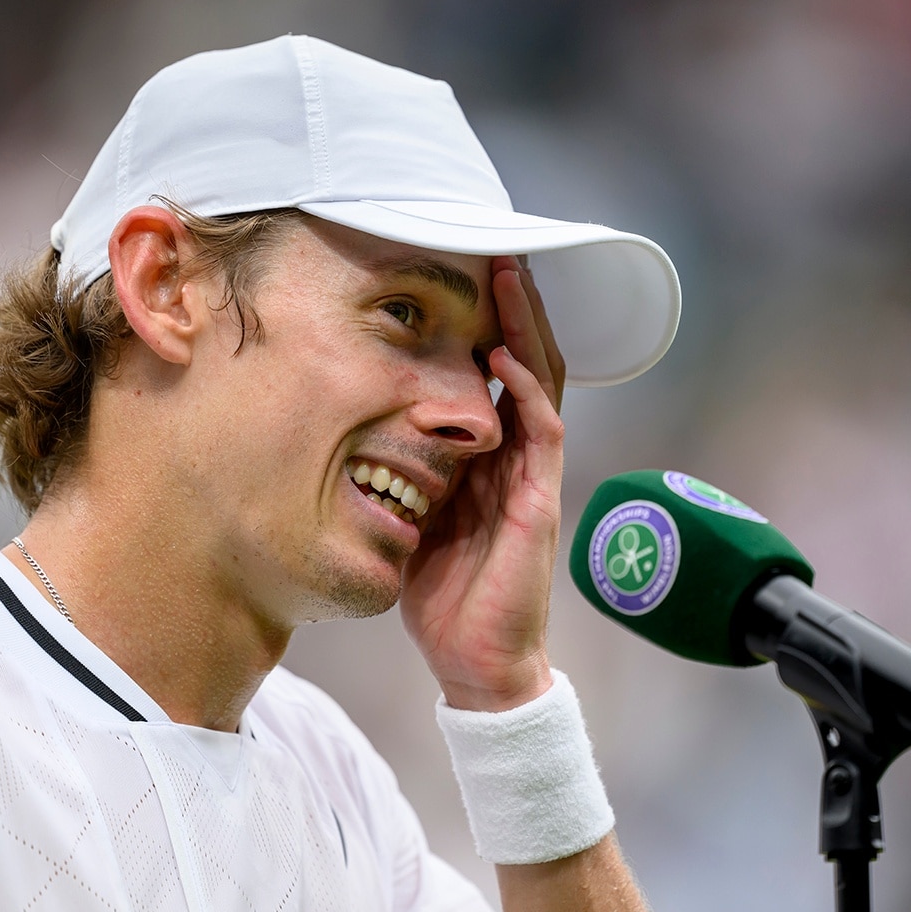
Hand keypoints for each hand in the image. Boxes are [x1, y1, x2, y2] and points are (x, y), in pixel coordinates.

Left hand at [399, 256, 566, 711]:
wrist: (477, 663)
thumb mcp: (418, 517)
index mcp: (491, 459)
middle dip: (514, 308)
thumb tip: (369, 424)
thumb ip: (413, 470)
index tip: (466, 273)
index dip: (490, 324)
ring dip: (525, 329)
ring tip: (508, 276)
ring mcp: (534, 478)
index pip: (498, 375)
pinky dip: (525, 393)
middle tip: (496, 249)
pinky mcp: (539, 504)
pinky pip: (541, 435)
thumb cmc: (445, 595)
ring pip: (541, 384)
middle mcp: (518, 459)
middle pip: (527, 364)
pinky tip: (504, 357)